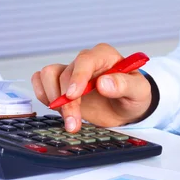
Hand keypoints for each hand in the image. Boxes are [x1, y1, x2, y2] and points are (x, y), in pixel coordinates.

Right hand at [32, 43, 152, 132]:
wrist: (126, 109)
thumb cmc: (133, 96)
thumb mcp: (139, 92)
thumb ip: (125, 85)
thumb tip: (104, 83)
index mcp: (104, 56)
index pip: (85, 60)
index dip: (77, 77)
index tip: (73, 96)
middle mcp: (85, 61)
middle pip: (65, 74)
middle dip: (67, 102)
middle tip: (74, 123)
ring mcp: (71, 72)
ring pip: (48, 75)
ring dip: (53, 99)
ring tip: (68, 119)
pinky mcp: (60, 84)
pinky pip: (40, 80)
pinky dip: (43, 95)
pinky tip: (57, 110)